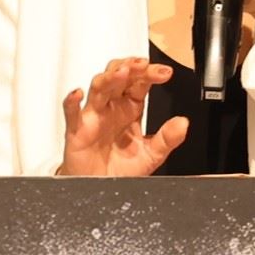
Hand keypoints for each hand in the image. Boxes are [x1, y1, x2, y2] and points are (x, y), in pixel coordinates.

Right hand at [59, 56, 187, 176]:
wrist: (101, 189)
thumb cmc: (121, 168)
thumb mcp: (152, 155)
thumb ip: (167, 139)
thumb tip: (183, 123)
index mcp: (130, 108)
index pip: (140, 82)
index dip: (151, 73)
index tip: (165, 73)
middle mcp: (112, 107)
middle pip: (119, 77)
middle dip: (130, 67)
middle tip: (143, 65)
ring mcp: (94, 116)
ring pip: (98, 88)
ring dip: (109, 78)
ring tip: (122, 72)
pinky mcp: (77, 131)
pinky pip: (71, 113)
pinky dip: (72, 102)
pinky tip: (78, 94)